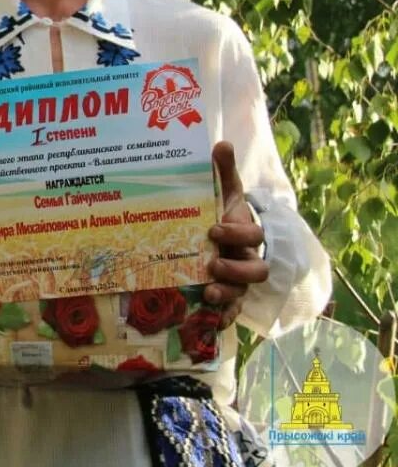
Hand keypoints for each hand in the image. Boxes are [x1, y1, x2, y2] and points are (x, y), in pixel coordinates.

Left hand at [205, 141, 268, 328]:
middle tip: (213, 263)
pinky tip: (212, 322)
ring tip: (210, 292)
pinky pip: (232, 312)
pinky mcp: (228, 298)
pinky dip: (224, 318)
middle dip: (236, 269)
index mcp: (247, 234)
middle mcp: (247, 260)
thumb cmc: (222, 212)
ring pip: (244, 293)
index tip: (213, 228)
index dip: (237, 234)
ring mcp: (239, 281)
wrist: (221, 235)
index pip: (252, 235)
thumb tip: (222, 143)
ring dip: (228, 294)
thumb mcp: (223, 192)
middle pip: (256, 271)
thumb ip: (223, 171)